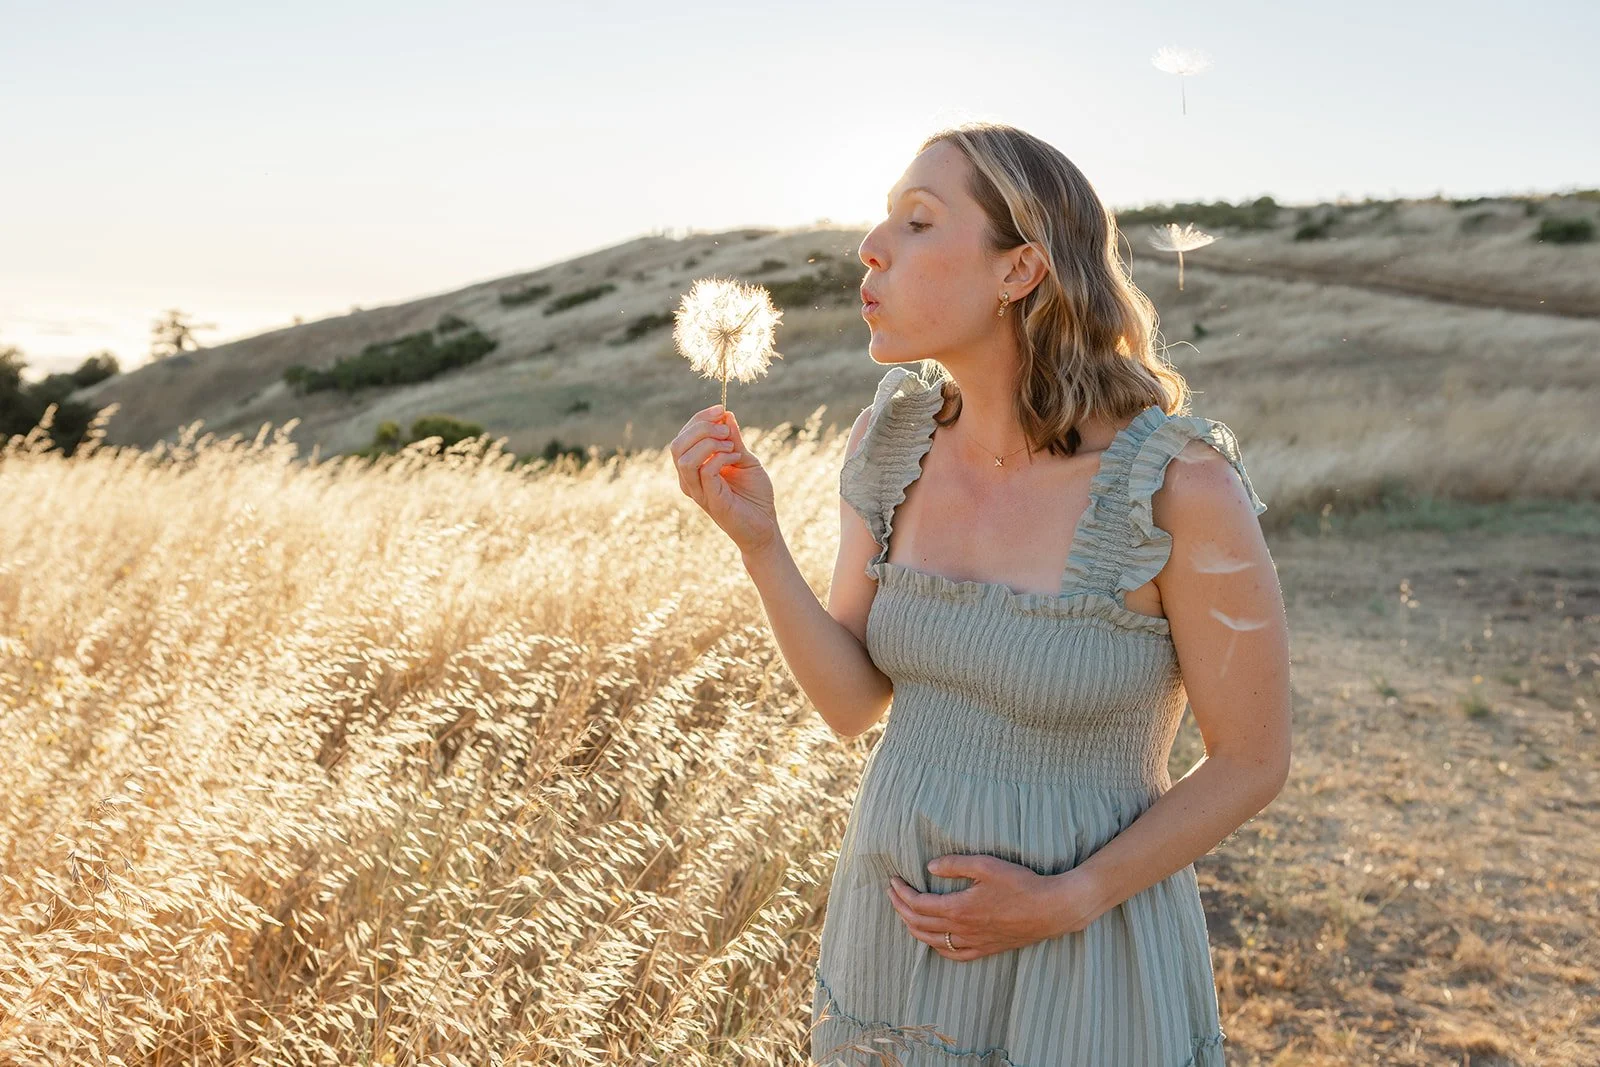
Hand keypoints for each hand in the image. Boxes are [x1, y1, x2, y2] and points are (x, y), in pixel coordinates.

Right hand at [670, 403, 777, 553]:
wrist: (765, 526)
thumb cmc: (754, 495)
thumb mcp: (744, 459)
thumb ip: (733, 439)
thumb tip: (725, 414)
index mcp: (694, 468)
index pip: (683, 437)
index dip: (699, 419)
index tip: (721, 409)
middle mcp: (690, 480)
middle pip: (677, 445)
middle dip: (701, 427)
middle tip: (726, 430)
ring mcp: (698, 491)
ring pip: (684, 458)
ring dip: (709, 443)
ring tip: (731, 445)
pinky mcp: (711, 500)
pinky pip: (705, 471)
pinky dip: (721, 457)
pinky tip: (737, 458)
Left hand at [886, 855, 1101, 961]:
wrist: (1050, 909)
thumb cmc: (1020, 884)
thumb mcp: (986, 865)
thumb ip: (955, 865)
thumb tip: (929, 867)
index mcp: (958, 909)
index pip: (918, 904)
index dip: (901, 893)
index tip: (893, 881)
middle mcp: (962, 930)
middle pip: (919, 924)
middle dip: (900, 908)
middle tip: (892, 893)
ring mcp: (974, 942)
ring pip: (933, 942)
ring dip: (913, 928)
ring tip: (905, 914)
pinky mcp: (986, 949)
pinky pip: (954, 955)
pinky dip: (936, 947)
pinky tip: (934, 941)